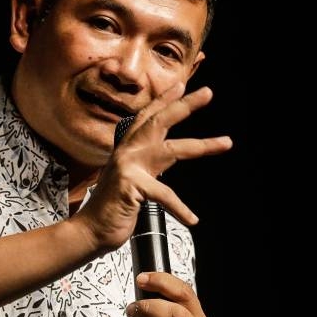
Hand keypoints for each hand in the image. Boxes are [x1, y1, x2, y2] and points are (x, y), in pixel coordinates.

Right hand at [71, 83, 232, 252]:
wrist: (90, 231)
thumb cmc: (113, 208)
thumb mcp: (131, 180)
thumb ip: (147, 165)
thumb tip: (167, 155)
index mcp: (127, 149)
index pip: (147, 117)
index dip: (164, 100)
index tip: (181, 85)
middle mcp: (127, 152)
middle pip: (159, 121)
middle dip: (185, 105)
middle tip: (208, 92)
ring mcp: (128, 166)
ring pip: (172, 149)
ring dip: (203, 145)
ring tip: (226, 142)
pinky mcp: (131, 185)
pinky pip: (164, 194)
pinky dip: (179, 208)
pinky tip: (193, 219)